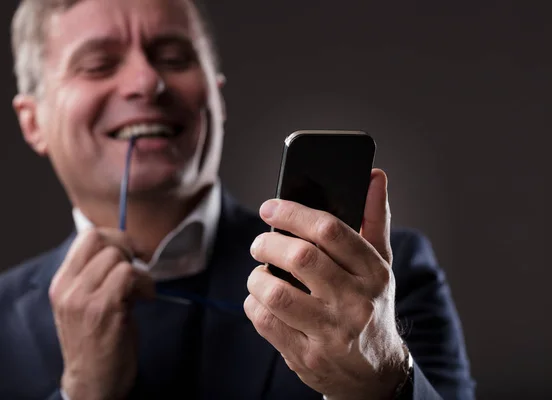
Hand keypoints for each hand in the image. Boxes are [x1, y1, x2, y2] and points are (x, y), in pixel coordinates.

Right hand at [49, 228, 155, 399]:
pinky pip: (128, 275)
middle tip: (138, 270)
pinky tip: (144, 300)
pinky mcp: (103, 309)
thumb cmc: (96, 342)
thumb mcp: (87, 303)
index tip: (131, 251)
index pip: (86, 236)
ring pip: (117, 257)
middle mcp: (68, 288)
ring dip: (139, 272)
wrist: (93, 382)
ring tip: (140, 293)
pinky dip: (144, 284)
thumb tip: (124, 247)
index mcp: (62, 283)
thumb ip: (97, 275)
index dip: (115, 237)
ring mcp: (83, 298)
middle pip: (102, 240)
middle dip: (127, 249)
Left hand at [245, 169, 406, 399]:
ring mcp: (331, 333)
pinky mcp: (308, 356)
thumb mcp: (380, 265)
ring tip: (261, 273)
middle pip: (300, 257)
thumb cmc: (372, 307)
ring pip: (275, 293)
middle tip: (260, 242)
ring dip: (257, 277)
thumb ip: (374, 220)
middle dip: (268, 242)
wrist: (376, 375)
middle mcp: (355, 302)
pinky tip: (262, 300)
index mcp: (374, 273)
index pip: (331, 230)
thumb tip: (375, 175)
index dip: (293, 212)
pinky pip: (265, 322)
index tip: (269, 207)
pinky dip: (254, 305)